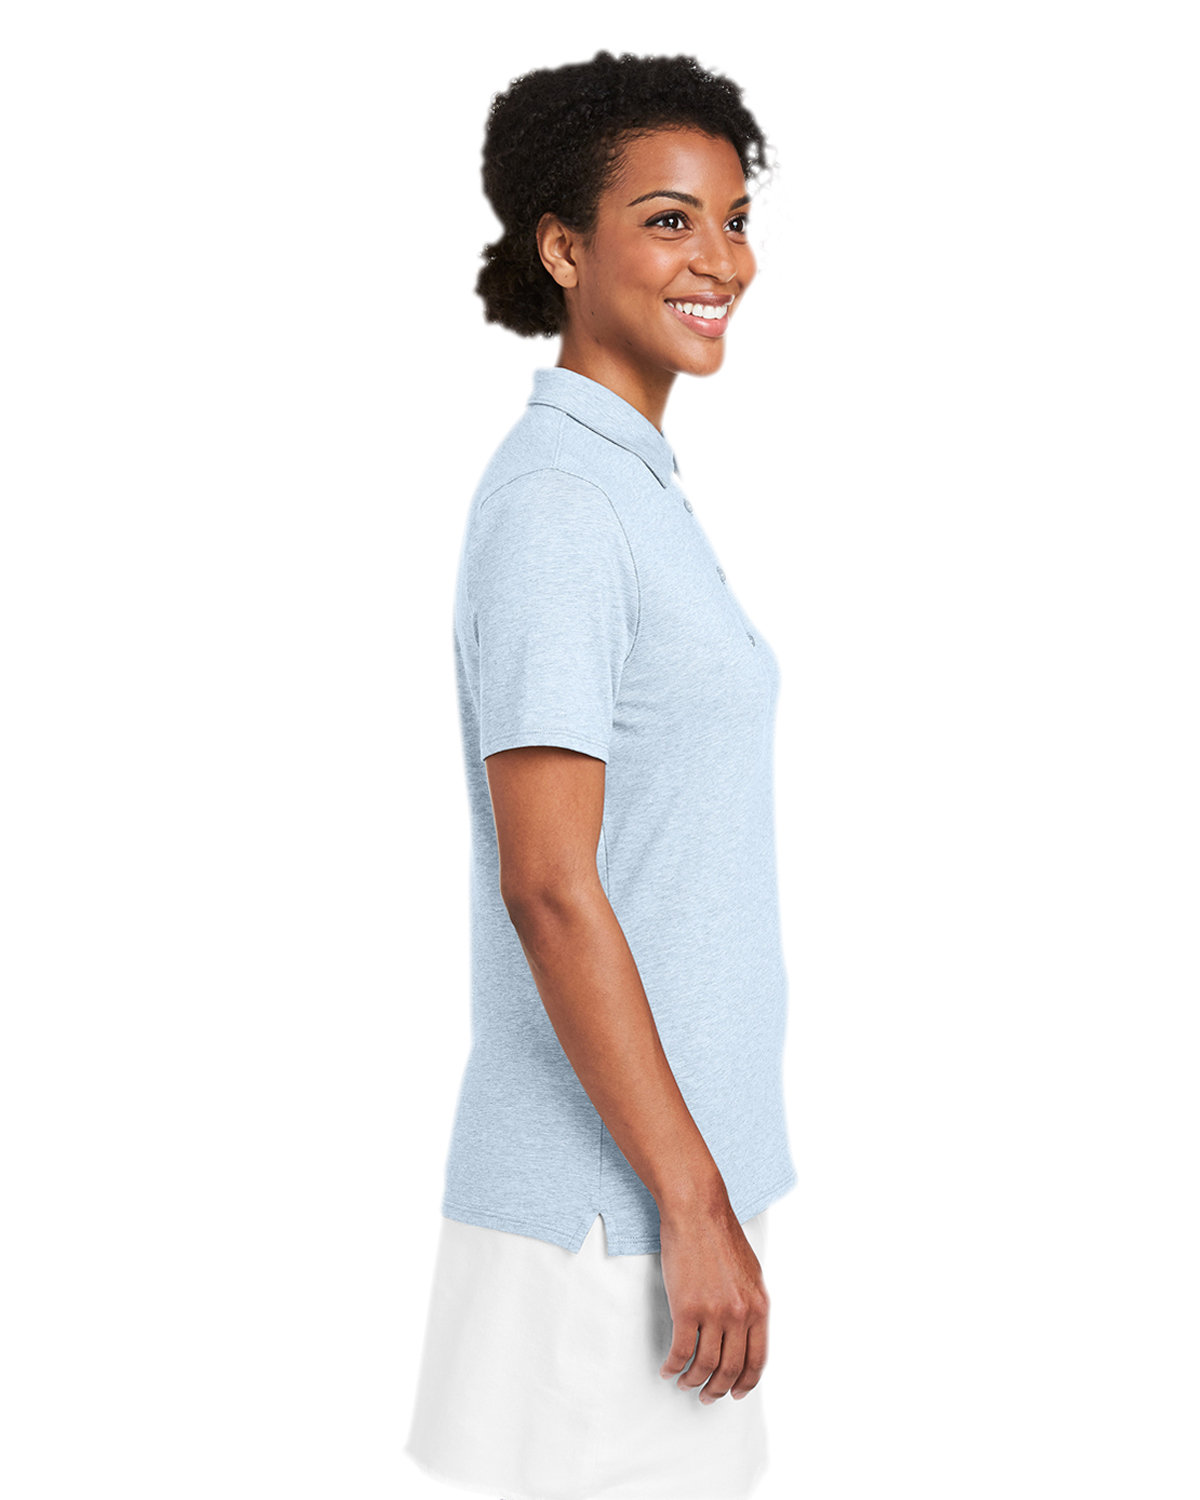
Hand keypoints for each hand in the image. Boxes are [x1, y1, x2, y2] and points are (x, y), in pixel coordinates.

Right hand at [657, 1195, 769, 1403]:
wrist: (697, 1210)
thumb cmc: (719, 1234)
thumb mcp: (750, 1271)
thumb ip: (749, 1302)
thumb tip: (744, 1329)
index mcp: (759, 1306)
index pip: (757, 1359)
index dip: (746, 1382)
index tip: (736, 1392)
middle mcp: (740, 1314)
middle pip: (731, 1368)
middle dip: (718, 1389)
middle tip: (707, 1396)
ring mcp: (714, 1312)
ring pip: (705, 1365)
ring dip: (693, 1381)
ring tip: (684, 1383)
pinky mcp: (686, 1308)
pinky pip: (681, 1351)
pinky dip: (673, 1366)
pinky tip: (668, 1368)